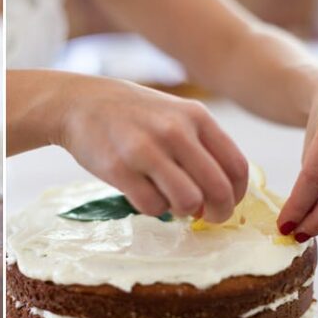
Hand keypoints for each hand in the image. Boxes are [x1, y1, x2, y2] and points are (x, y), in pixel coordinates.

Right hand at [58, 76, 248, 220]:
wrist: (80, 102)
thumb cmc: (135, 113)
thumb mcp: (175, 115)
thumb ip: (201, 148)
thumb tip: (222, 196)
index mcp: (196, 116)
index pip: (237, 167)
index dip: (236, 195)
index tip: (224, 202)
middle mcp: (176, 130)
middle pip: (219, 190)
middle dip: (217, 213)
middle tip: (204, 216)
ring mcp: (147, 149)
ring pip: (189, 203)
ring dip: (183, 211)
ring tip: (170, 199)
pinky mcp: (120, 169)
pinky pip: (154, 207)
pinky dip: (153, 207)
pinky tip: (144, 191)